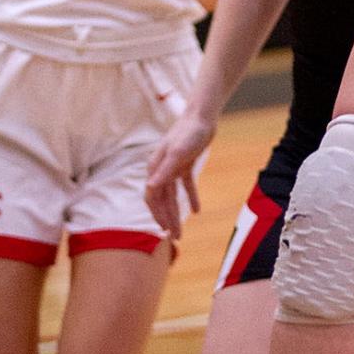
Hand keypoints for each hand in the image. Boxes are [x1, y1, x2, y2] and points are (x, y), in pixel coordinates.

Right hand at [145, 109, 215, 238]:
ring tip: (180, 230)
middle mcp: (161, 168)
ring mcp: (173, 166)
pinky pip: (186, 185)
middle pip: (161, 199)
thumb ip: (165, 171)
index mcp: (156, 167)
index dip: (156, 214)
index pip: (152, 196)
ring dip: (176, 212)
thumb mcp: (178, 153)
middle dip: (166, 218)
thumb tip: (150, 188)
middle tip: (175, 237)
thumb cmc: (189, 132)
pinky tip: (196, 210)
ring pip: (172, 195)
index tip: (163, 230)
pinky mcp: (185, 163)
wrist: (203, 115)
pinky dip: (190, 197)